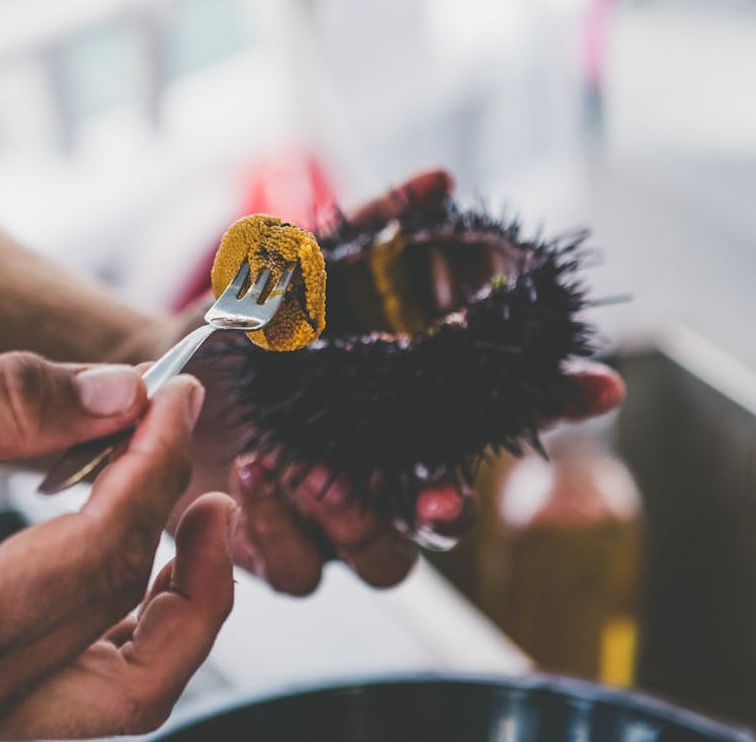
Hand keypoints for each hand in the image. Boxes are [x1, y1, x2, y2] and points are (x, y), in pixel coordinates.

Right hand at [0, 353, 231, 740]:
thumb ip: (7, 402)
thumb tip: (124, 396)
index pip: (100, 553)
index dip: (157, 463)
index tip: (179, 397)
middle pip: (127, 623)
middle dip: (174, 519)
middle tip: (188, 446)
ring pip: (127, 696)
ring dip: (180, 608)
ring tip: (196, 518)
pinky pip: (78, 696)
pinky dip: (125, 630)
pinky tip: (129, 554)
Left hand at [157, 169, 625, 595]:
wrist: (158, 374)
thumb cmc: (245, 330)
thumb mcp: (304, 269)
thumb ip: (371, 231)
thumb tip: (438, 180)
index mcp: (410, 416)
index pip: (506, 413)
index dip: (562, 401)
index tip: (597, 384)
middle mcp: (383, 477)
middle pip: (450, 521)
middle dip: (450, 510)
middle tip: (432, 496)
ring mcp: (332, 523)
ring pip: (384, 564)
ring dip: (356, 525)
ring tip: (309, 473)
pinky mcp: (276, 551)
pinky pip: (300, 575)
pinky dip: (280, 533)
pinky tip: (252, 479)